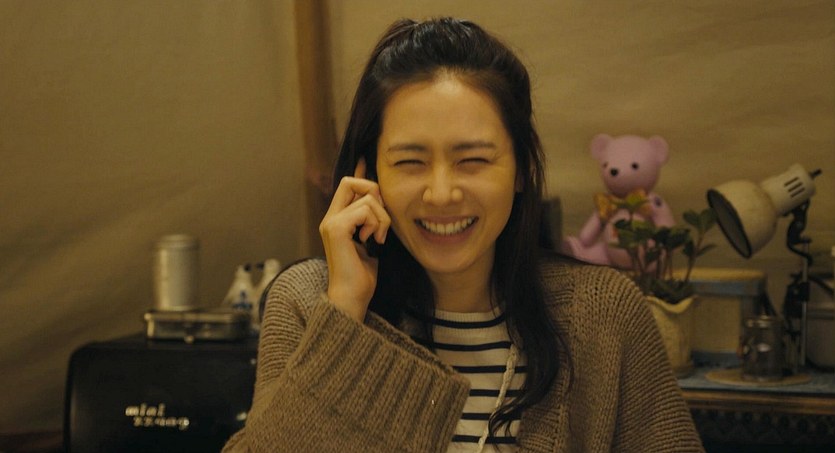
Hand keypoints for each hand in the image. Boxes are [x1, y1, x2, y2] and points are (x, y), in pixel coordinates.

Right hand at [319, 159, 389, 321]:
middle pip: (351, 181)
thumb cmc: (363, 276)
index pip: (347, 185)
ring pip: (366, 198)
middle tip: (381, 220)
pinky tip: (373, 241)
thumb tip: (382, 202)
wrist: (352, 297)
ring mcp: (331, 222)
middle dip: (375, 194)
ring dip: (382, 217)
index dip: (362, 174)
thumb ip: (372, 222)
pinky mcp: (336, 229)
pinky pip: (365, 210)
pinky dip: (376, 224)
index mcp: (337, 220)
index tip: (370, 163)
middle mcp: (330, 218)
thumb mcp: (371, 242)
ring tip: (378, 238)